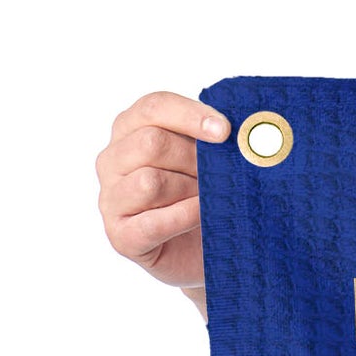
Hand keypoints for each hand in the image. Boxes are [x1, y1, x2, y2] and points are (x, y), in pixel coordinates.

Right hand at [97, 91, 229, 293]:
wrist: (209, 249)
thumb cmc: (207, 192)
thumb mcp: (211, 158)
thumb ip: (215, 138)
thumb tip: (244, 131)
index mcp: (132, 128)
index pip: (153, 107)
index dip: (191, 116)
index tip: (226, 131)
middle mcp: (113, 160)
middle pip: (151, 143)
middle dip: (195, 159)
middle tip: (222, 174)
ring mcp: (111, 199)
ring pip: (149, 182)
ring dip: (190, 191)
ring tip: (210, 199)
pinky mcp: (121, 236)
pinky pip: (153, 222)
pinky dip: (185, 217)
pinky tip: (203, 215)